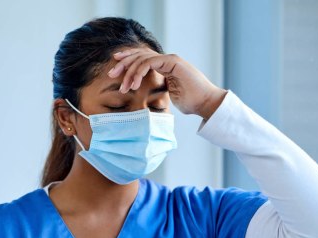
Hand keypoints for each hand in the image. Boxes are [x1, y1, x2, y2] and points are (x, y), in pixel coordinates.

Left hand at [107, 47, 227, 118]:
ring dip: (130, 72)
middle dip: (123, 64)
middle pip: (139, 55)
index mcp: (165, 66)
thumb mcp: (168, 96)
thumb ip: (158, 92)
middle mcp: (166, 59)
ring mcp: (169, 59)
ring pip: (142, 58)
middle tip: (111, 74)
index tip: (115, 70)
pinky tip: (134, 84)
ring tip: (123, 86)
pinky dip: (139, 72)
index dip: (127, 62)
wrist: (206, 103)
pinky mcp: (172, 61)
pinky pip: (149, 62)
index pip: (142, 59)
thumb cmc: (191, 103)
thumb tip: (148, 99)